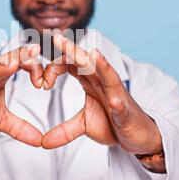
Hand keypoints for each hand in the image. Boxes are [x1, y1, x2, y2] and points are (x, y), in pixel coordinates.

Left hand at [42, 33, 163, 159]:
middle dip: (72, 49)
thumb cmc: (113, 123)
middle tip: (55, 37)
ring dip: (100, 65)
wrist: (137, 136)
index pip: (70, 64)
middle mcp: (104, 82)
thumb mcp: (84, 125)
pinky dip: (117, 103)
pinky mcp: (125, 112)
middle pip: (86, 62)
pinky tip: (113, 101)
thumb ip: (63, 130)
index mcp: (91, 81)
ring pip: (107, 76)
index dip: (53, 68)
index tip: (41, 83)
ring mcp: (116, 95)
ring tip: (91, 55)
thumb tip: (43, 142)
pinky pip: (121, 105)